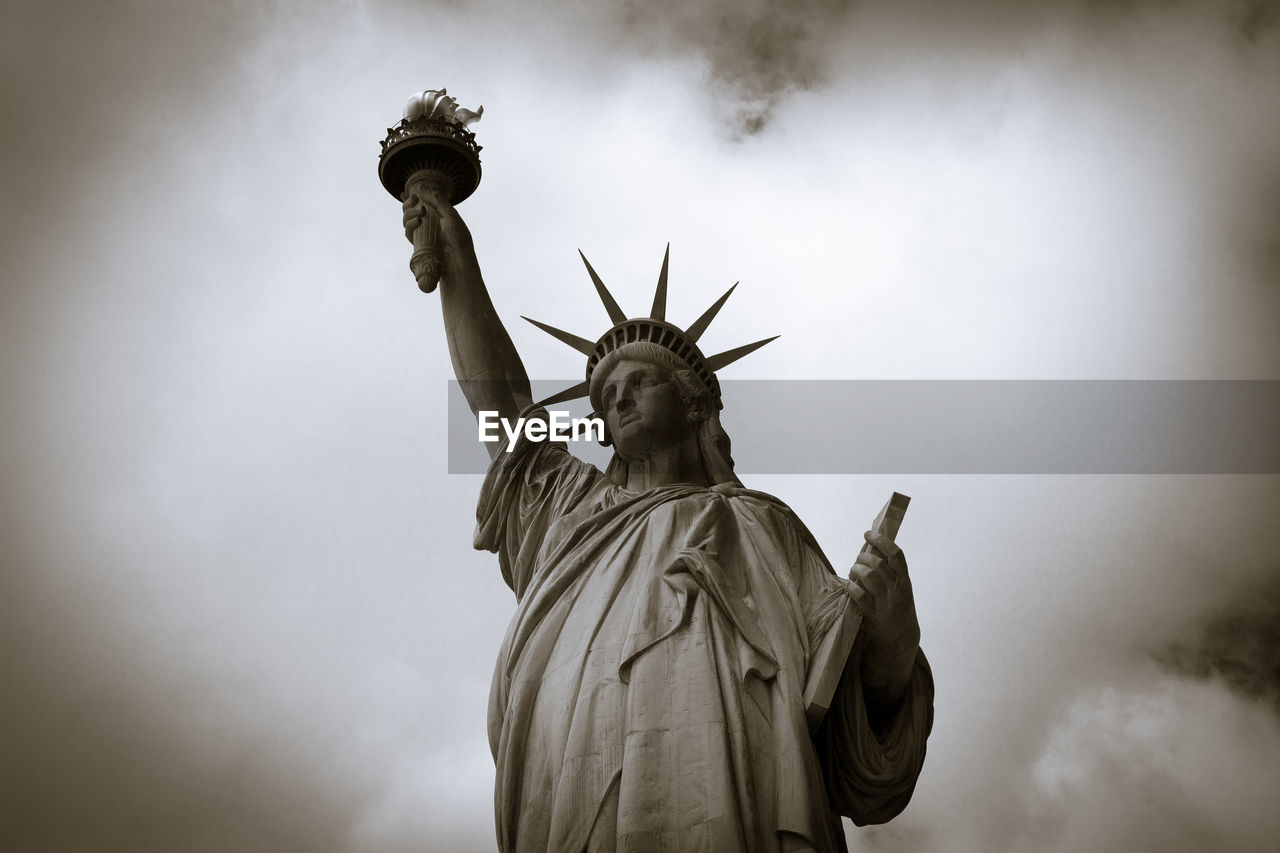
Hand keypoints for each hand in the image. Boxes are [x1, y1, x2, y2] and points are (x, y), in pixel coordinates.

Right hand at [402, 182, 474, 260]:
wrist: (458, 260)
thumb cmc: (458, 238)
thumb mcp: (450, 215)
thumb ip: (437, 200)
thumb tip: (421, 188)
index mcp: (438, 215)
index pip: (421, 202)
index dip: (414, 197)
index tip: (413, 192)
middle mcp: (429, 223)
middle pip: (410, 210)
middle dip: (409, 203)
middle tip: (414, 199)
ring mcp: (422, 234)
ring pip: (406, 220)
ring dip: (409, 212)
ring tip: (420, 212)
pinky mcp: (418, 244)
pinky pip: (408, 232)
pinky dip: (409, 225)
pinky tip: (417, 222)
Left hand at [848, 531, 920, 688]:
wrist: (900, 640)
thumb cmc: (897, 609)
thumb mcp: (900, 589)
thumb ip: (889, 571)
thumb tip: (871, 548)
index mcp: (905, 581)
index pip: (896, 554)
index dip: (881, 540)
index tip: (868, 534)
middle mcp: (897, 589)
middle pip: (878, 563)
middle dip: (863, 557)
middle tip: (858, 560)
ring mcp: (885, 601)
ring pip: (868, 576)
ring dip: (856, 570)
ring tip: (853, 572)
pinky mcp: (873, 613)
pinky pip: (859, 595)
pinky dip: (851, 586)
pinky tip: (848, 585)